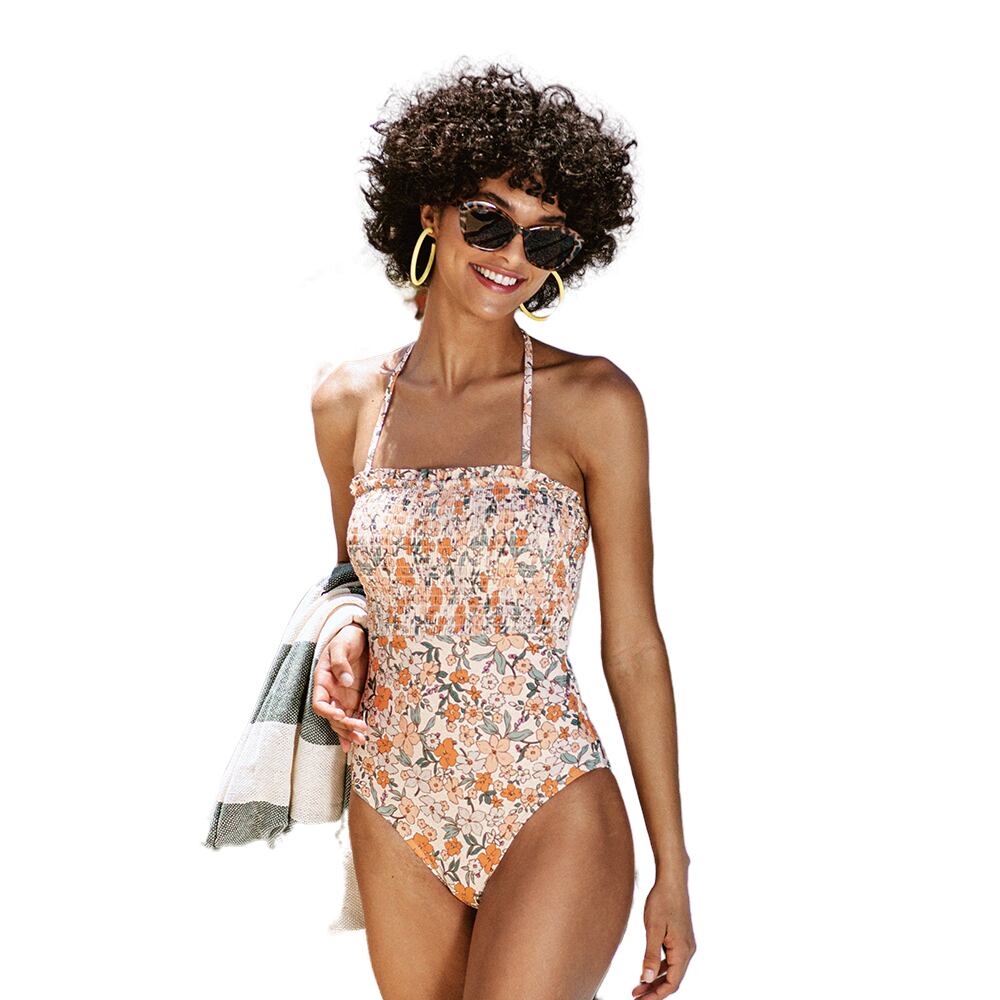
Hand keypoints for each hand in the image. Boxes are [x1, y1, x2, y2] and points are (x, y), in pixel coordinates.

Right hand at [311, 623, 369, 746]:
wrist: (359, 635)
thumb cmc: (347, 637)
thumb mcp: (342, 645)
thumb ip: (340, 662)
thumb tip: (345, 682)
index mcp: (322, 681)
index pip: (319, 703)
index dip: (328, 712)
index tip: (341, 714)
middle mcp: (330, 692)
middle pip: (332, 717)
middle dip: (344, 726)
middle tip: (360, 730)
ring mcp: (341, 697)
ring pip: (340, 721)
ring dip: (349, 732)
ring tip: (362, 741)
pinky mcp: (354, 698)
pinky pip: (351, 717)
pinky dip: (353, 730)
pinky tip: (358, 742)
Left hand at [630, 874, 695, 996]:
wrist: (672, 880)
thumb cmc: (662, 900)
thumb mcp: (653, 928)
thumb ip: (650, 955)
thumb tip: (645, 979)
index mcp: (683, 950)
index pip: (672, 983)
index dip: (657, 995)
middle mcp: (688, 950)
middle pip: (673, 979)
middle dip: (654, 990)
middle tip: (635, 996)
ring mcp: (685, 944)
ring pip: (672, 970)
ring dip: (656, 979)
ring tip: (637, 986)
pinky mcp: (680, 937)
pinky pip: (671, 959)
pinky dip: (659, 967)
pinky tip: (647, 969)